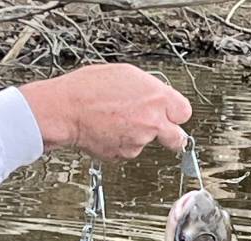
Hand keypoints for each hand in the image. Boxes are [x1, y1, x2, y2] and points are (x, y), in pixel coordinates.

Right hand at [19, 64, 191, 159]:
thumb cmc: (89, 88)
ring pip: (146, 141)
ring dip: (136, 134)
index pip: (184, 113)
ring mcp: (139, 141)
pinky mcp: (124, 155)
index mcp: (157, 98)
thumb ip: (149, 90)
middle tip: (164, 133)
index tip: (173, 115)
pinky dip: (120, 142)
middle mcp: (152, 122)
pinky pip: (128, 149)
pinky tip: (107, 129)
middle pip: (177, 139)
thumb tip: (157, 100)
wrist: (66, 110)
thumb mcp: (126, 75)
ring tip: (115, 119)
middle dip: (172, 137)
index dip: (176, 114)